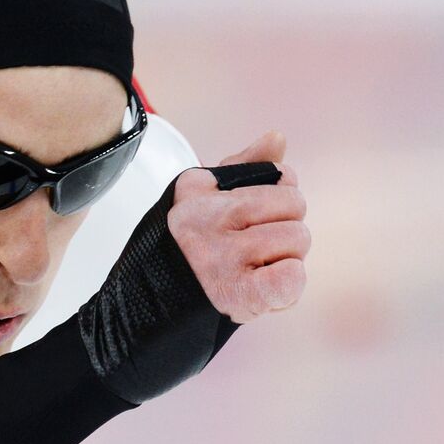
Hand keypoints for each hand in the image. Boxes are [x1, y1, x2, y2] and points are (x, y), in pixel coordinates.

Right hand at [168, 131, 310, 324]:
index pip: (281, 176)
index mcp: (197, 187)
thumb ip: (245, 168)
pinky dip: (289, 286)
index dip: (277, 203)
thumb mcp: (203, 200)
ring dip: (286, 260)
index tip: (248, 224)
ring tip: (253, 271)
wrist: (146, 308)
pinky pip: (292, 277)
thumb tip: (277, 136)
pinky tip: (264, 290)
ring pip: (298, 239)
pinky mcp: (234, 293)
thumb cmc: (186, 252)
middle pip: (294, 205)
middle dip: (285, 230)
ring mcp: (218, 255)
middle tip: (253, 252)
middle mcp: (203, 216)